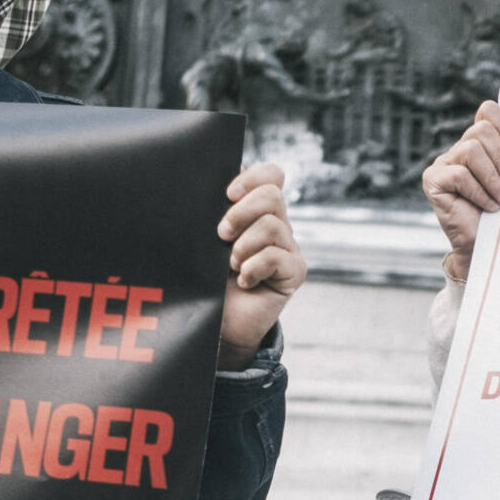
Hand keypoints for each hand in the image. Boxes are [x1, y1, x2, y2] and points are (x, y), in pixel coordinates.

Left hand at [217, 162, 303, 367]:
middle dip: (241, 212)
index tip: (227, 193)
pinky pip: (278, 257)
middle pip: (272, 195)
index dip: (252, 178)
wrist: (218, 323)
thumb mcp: (205, 241)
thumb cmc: (207, 279)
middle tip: (221, 236)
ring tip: (230, 265)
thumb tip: (206, 190)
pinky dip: (253, 269)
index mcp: (256, 210)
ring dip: (243, 246)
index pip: (271, 175)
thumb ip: (212, 216)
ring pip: (272, 226)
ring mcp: (288, 247)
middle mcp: (276, 224)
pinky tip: (243, 282)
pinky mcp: (294, 272)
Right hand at [420, 101, 499, 282]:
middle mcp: (460, 148)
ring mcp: (443, 162)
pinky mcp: (433, 180)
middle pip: (481, 130)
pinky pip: (459, 175)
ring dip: (493, 177)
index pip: (487, 111)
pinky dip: (479, 192)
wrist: (483, 247)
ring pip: (471, 150)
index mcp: (481, 143)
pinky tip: (489, 207)